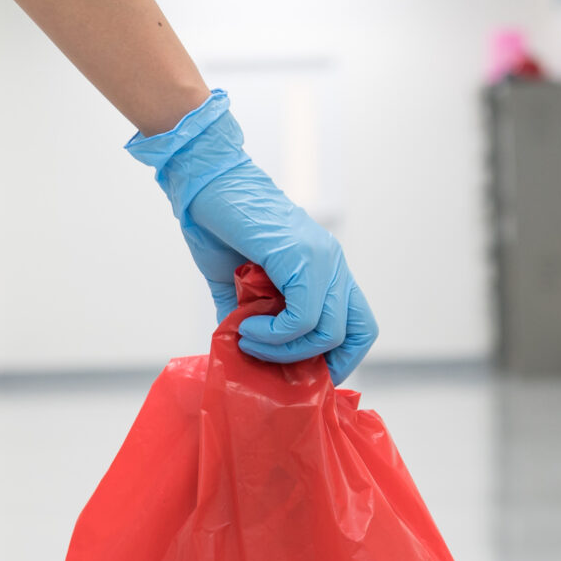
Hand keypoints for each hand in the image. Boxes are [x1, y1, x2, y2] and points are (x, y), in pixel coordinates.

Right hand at [126, 92, 378, 383]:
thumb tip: (243, 358)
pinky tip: (247, 328)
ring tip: (249, 342)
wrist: (203, 184)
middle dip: (318, 364)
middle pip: (356, 333)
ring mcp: (320, 259)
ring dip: (285, 350)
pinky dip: (274, 334)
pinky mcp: (300, 257)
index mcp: (324, 269)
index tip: (301, 376)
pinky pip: (303, 316)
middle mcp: (332, 264)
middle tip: (278, 369)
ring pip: (328, 331)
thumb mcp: (236, 285)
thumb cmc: (218, 225)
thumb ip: (248, 318)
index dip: (338, 359)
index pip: (357, 325)